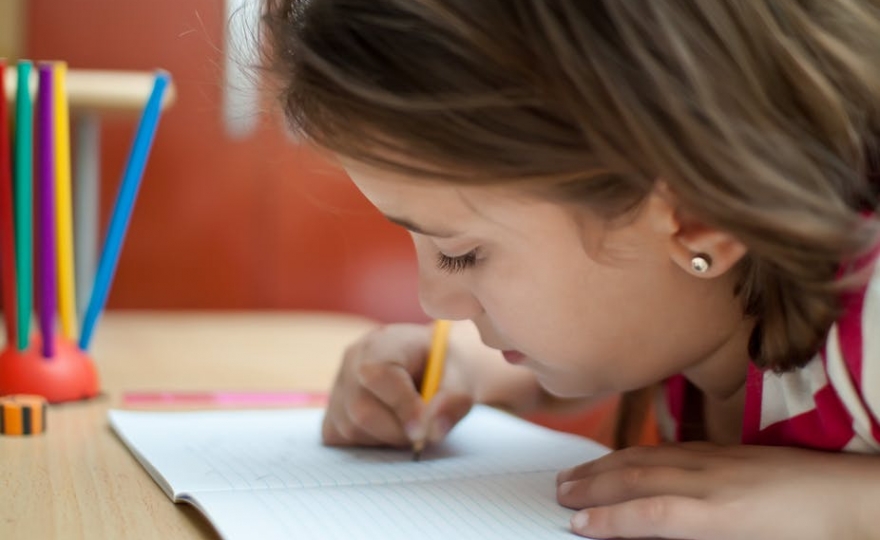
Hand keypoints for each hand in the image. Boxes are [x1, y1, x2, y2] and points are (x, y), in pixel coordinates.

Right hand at [321, 323, 473, 447]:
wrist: (432, 367)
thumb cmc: (446, 370)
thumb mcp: (462, 379)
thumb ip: (454, 401)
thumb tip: (433, 430)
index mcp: (383, 342)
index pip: (379, 374)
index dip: (401, 406)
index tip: (423, 431)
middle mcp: (352, 360)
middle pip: (362, 409)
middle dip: (398, 430)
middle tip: (424, 431)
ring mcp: (337, 386)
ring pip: (351, 428)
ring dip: (386, 438)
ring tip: (409, 423)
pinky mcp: (332, 411)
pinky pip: (343, 437)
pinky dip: (370, 442)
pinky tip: (389, 426)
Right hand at [556, 442, 879, 538]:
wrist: (858, 498)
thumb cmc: (817, 536)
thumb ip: (700, 538)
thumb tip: (657, 533)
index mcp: (721, 516)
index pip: (649, 515)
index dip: (608, 521)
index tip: (577, 525)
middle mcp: (712, 481)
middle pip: (638, 477)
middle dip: (593, 485)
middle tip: (559, 492)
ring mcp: (718, 461)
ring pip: (649, 457)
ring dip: (606, 465)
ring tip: (577, 473)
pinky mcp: (727, 452)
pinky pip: (668, 449)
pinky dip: (635, 452)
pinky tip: (624, 457)